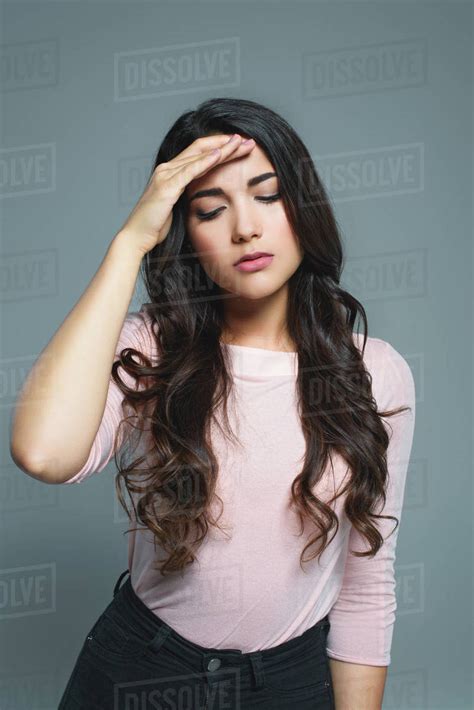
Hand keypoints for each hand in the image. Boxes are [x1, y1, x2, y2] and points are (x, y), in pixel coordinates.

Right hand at [118, 134, 254, 255]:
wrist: (137, 237)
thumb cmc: (155, 226)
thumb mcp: (176, 207)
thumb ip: (187, 196)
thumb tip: (203, 196)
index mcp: (170, 173)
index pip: (199, 153)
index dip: (220, 148)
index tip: (240, 147)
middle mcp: (167, 169)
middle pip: (201, 148)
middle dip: (226, 143)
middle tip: (248, 141)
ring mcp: (166, 175)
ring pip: (198, 155)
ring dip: (221, 148)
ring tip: (241, 143)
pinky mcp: (167, 186)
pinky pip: (189, 170)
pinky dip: (205, 161)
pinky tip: (220, 154)